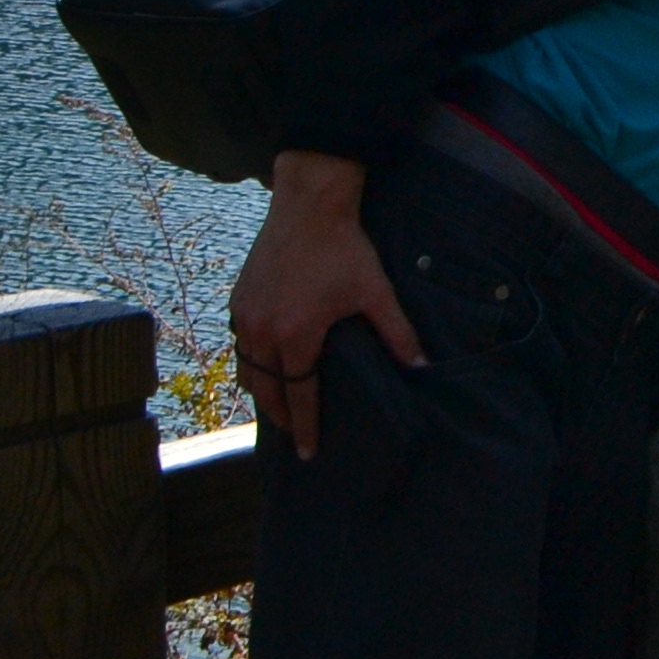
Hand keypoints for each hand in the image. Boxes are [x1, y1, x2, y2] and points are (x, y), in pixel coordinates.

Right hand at [229, 149, 420, 460]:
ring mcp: (245, 316)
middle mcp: (263, 331)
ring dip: (263, 393)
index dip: (306, 425)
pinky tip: (266, 369)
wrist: (308, 206)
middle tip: (295, 436)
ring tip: (280, 408)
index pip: (299, 395)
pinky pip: (241, 346)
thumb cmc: (345, 248)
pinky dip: (252, 365)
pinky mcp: (238, 301)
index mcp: (296, 335)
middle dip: (281, 417)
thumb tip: (421, 366)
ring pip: (248, 371)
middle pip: (266, 391)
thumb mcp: (375, 291)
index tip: (309, 451)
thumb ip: (396, 332)